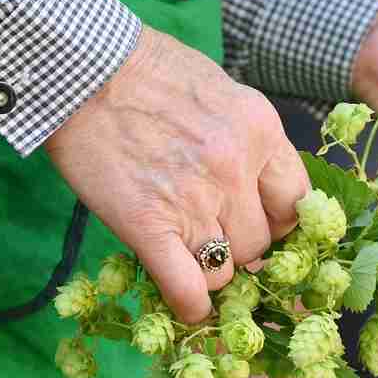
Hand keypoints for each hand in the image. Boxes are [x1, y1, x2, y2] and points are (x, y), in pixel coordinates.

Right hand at [46, 28, 309, 322]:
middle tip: (213, 241)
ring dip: (210, 273)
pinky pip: (187, 289)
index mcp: (261, 131)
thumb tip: (251, 190)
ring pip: (225, 271)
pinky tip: (186, 308)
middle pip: (259, 244)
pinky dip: (190, 307)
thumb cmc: (144, 71)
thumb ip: (242, 140)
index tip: (259, 226)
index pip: (296, 204)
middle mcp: (236, 170)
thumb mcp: (218, 91)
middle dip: (240, 249)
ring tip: (188, 259)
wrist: (81, 69)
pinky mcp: (149, 227)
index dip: (278, 223)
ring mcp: (194, 201)